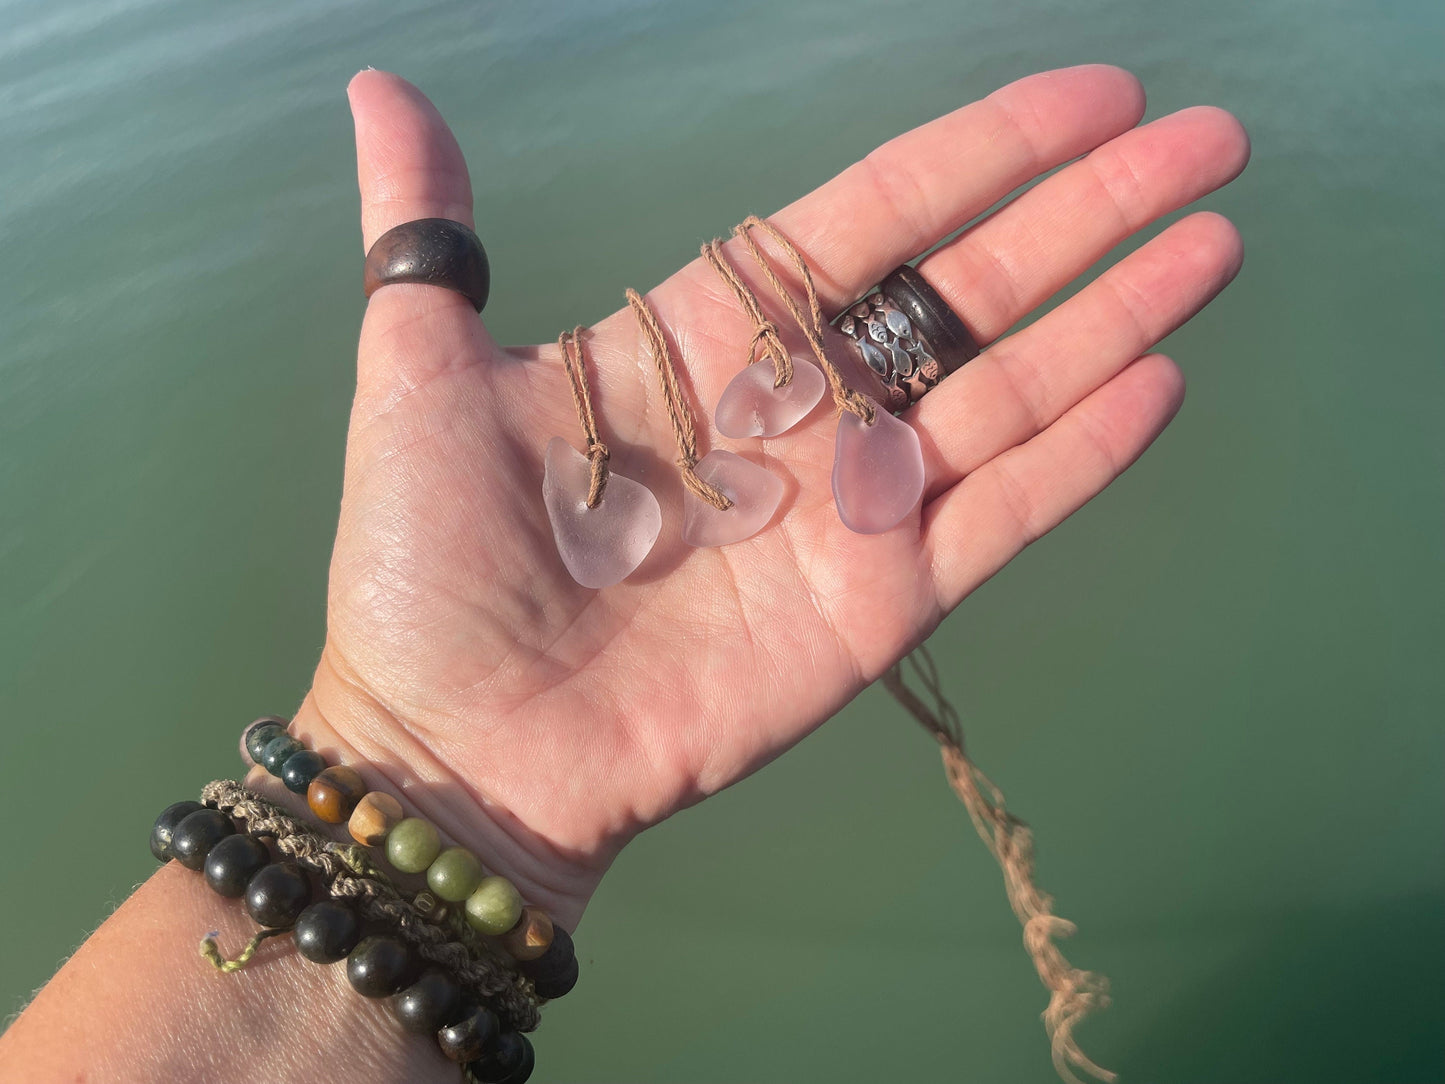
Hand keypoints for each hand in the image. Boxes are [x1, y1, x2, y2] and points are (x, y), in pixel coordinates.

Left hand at [286, 66, 1246, 930]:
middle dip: (1086, 217)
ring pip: (1008, 393)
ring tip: (1212, 242)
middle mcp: (799, 410)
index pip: (874, 217)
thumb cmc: (427, 569)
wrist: (459, 750)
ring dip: (1112, 319)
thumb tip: (386, 86)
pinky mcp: (879, 606)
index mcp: (707, 338)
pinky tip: (1156, 383)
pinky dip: (1078, 458)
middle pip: (970, 290)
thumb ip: (427, 236)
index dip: (982, 154)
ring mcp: (850, 510)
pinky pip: (1000, 518)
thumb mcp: (419, 378)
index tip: (1090, 96)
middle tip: (1204, 144)